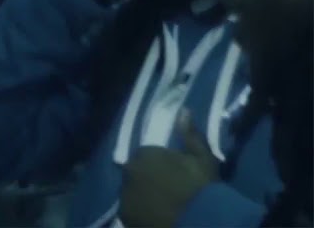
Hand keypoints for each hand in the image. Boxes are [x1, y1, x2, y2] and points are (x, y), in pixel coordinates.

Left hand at [119, 111, 219, 227]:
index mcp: (144, 154)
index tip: (175, 175)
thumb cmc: (200, 188)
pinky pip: (130, 209)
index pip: (148, 155)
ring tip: (161, 204)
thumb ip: (191, 135)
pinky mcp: (125, 215)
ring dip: (142, 194)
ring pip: (132, 190)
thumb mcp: (203, 159)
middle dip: (149, 178)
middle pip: (137, 172)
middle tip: (168, 190)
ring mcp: (124, 194)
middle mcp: (128, 171)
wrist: (196, 222)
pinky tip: (154, 215)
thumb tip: (183, 111)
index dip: (162, 165)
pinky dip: (138, 210)